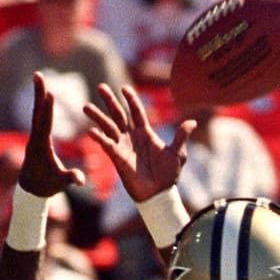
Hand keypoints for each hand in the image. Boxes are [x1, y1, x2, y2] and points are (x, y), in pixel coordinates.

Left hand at [19, 73, 86, 198]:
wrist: (31, 189)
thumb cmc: (46, 186)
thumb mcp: (60, 183)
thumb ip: (70, 178)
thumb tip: (81, 179)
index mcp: (42, 146)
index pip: (45, 124)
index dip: (47, 109)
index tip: (50, 93)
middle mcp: (35, 138)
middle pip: (38, 112)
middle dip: (39, 93)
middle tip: (38, 75)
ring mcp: (34, 137)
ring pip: (37, 112)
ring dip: (39, 94)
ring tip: (39, 77)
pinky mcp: (36, 137)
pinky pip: (39, 117)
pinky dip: (41, 104)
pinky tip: (43, 95)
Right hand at [82, 83, 193, 204]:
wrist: (159, 193)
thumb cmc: (168, 175)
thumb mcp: (177, 154)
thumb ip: (181, 137)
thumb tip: (192, 122)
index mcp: (145, 133)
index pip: (136, 112)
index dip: (131, 100)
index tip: (124, 88)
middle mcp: (132, 136)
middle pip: (119, 114)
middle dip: (110, 101)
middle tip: (101, 86)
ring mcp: (123, 146)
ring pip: (109, 127)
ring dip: (98, 117)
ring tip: (86, 106)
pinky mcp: (117, 157)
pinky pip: (106, 145)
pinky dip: (99, 138)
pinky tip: (91, 131)